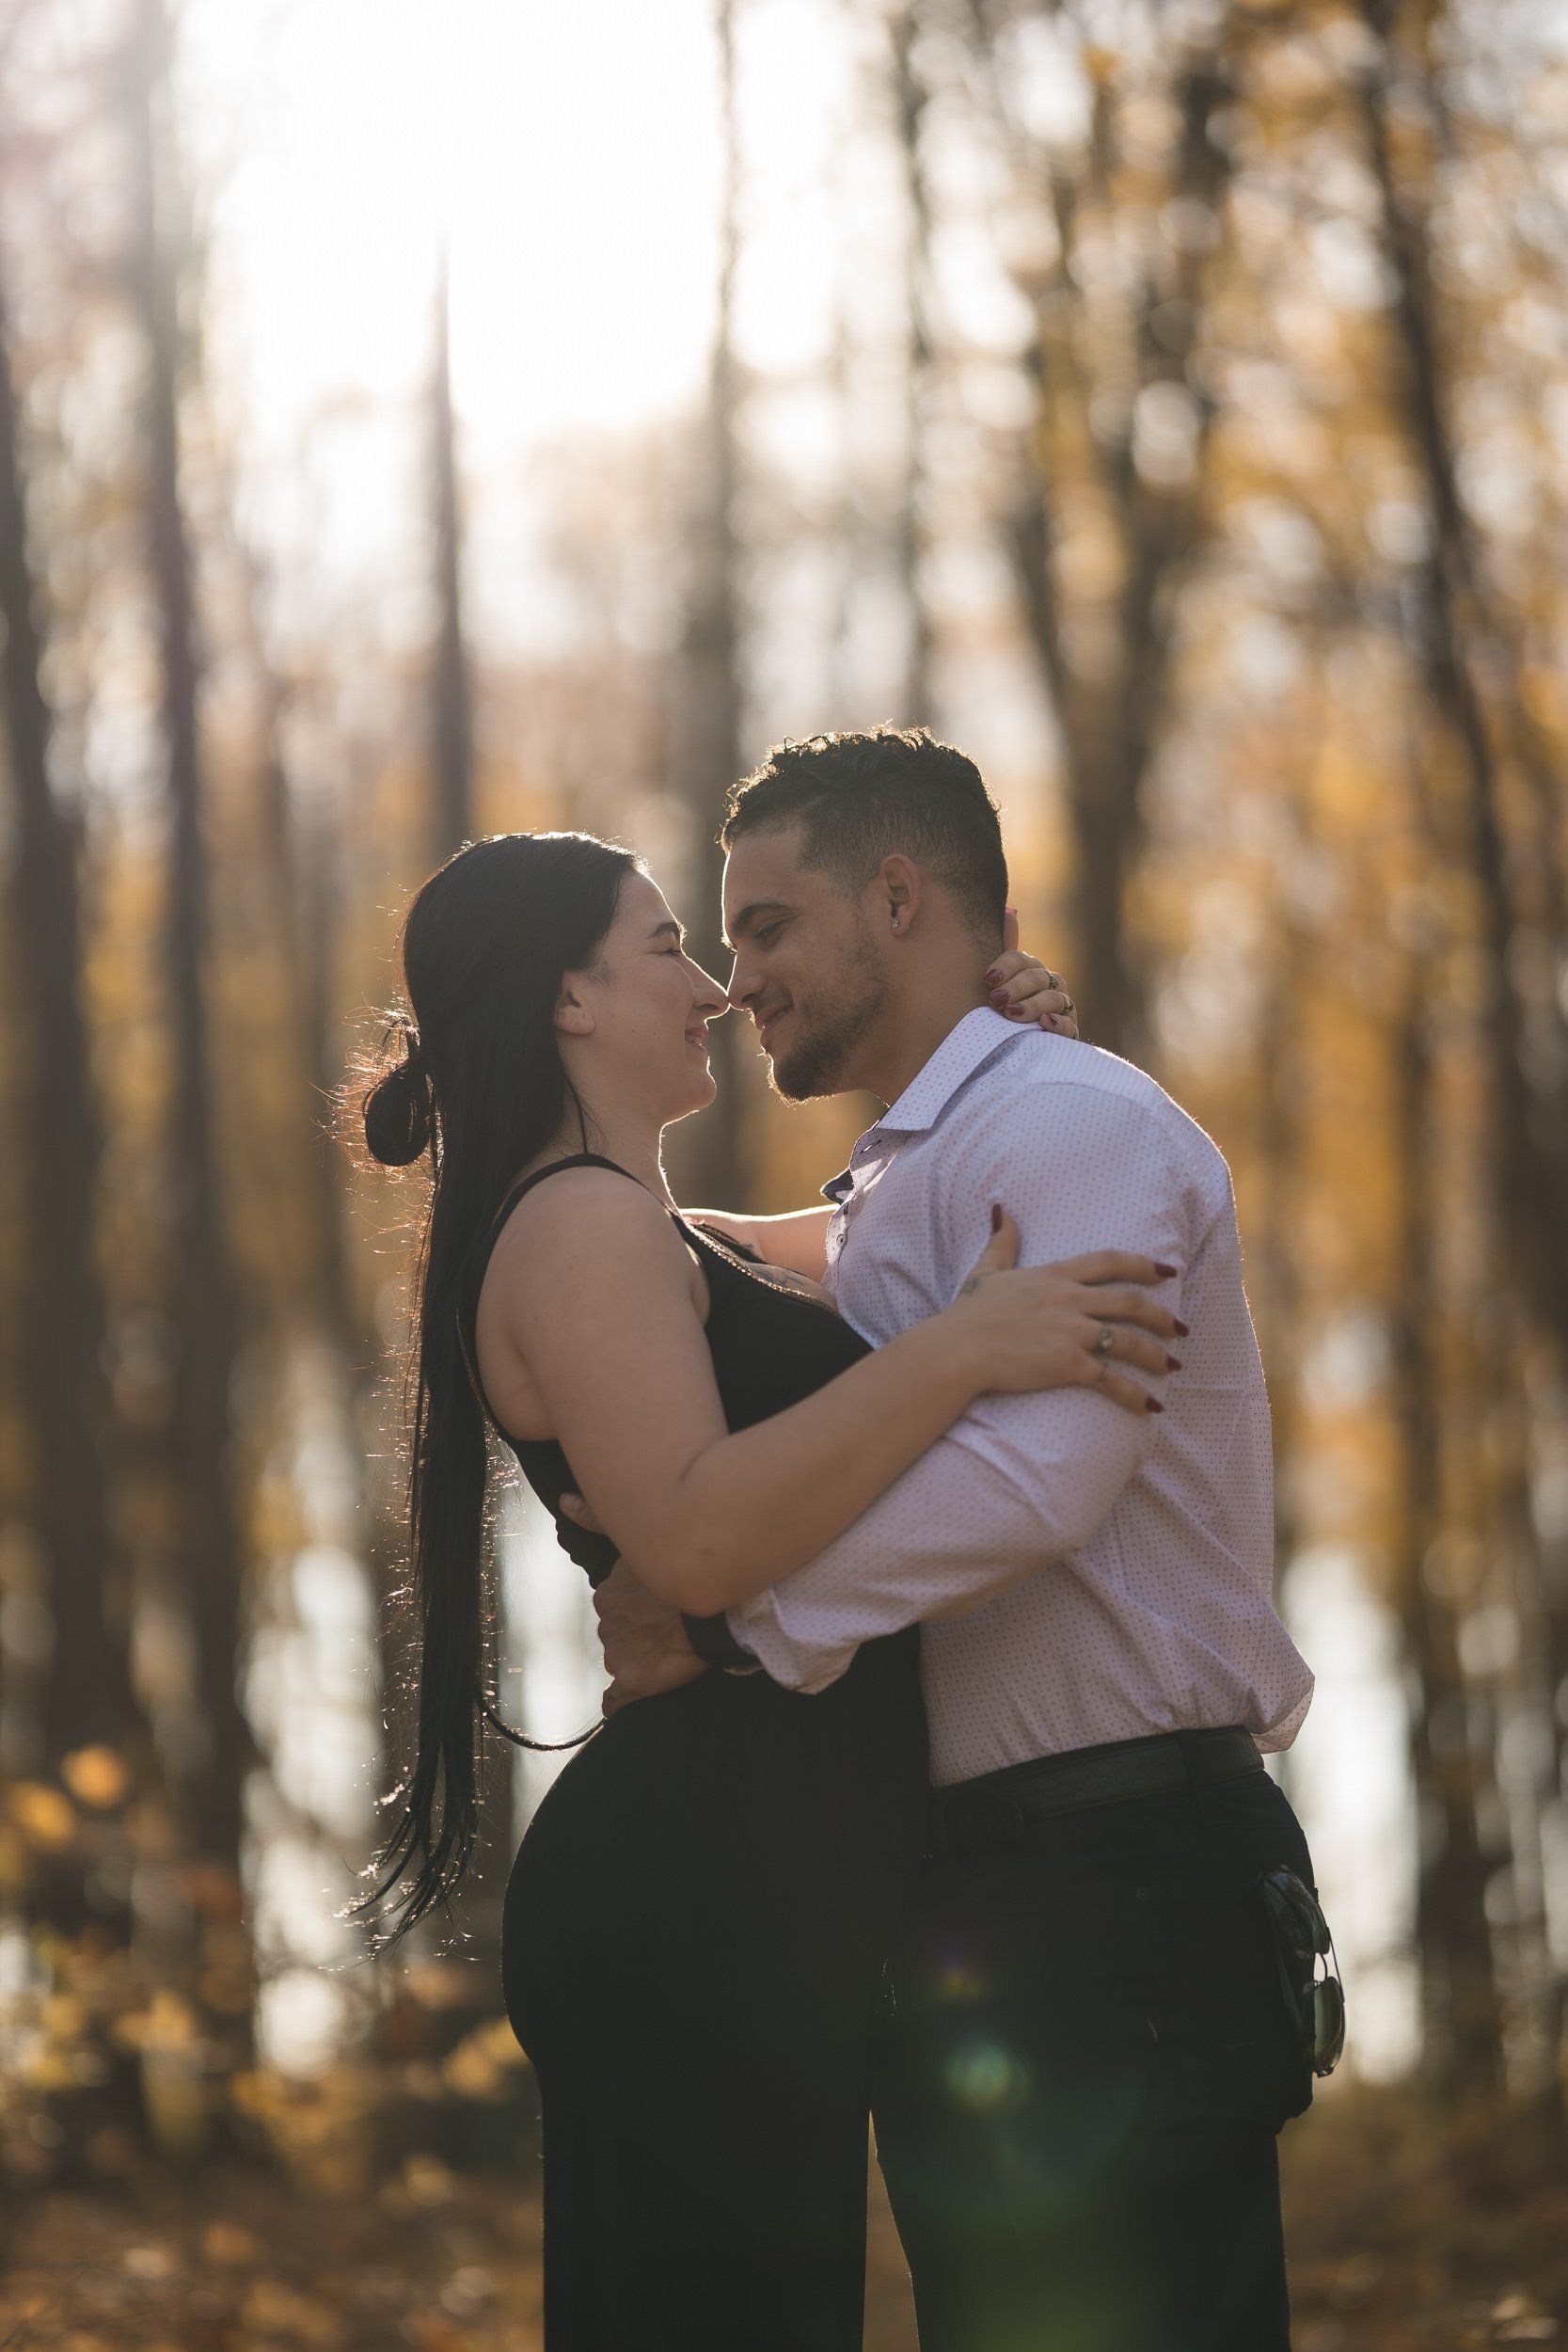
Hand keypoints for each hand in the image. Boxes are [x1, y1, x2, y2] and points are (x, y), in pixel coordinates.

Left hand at [588, 1556, 709, 1714]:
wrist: (713, 1608)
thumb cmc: (691, 1576)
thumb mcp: (652, 1552)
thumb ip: (621, 1544)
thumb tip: (584, 1517)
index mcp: (610, 1593)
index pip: (615, 1609)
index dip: (638, 1614)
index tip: (659, 1615)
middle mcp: (607, 1623)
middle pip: (616, 1636)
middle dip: (636, 1637)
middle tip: (667, 1636)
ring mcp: (616, 1653)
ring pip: (619, 1662)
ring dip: (637, 1662)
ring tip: (667, 1660)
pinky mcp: (631, 1681)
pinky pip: (613, 1700)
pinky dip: (618, 1703)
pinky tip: (629, 1702)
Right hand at [945, 1209, 1184, 1414]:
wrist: (957, 1349)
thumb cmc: (968, 1314)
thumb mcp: (987, 1270)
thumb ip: (1002, 1241)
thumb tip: (1001, 1209)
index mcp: (1055, 1275)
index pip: (1109, 1262)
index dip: (1143, 1265)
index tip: (1167, 1271)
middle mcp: (1069, 1299)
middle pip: (1130, 1302)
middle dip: (1162, 1316)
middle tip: (1182, 1329)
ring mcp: (1070, 1331)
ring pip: (1129, 1340)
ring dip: (1157, 1355)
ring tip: (1174, 1366)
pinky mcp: (1067, 1364)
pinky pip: (1111, 1379)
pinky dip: (1135, 1394)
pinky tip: (1151, 1406)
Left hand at [985, 909, 1078, 1037]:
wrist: (1014, 1046)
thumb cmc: (1004, 1010)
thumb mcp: (999, 983)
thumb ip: (1005, 951)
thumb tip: (1008, 910)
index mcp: (1030, 970)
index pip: (1021, 960)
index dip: (1005, 966)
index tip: (988, 978)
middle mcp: (1050, 984)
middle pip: (1037, 978)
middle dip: (1016, 987)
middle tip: (996, 1000)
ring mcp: (1062, 1008)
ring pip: (1054, 999)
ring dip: (1033, 1005)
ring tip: (1012, 1014)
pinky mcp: (1069, 1032)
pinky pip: (1069, 1026)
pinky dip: (1058, 1024)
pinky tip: (1043, 1024)